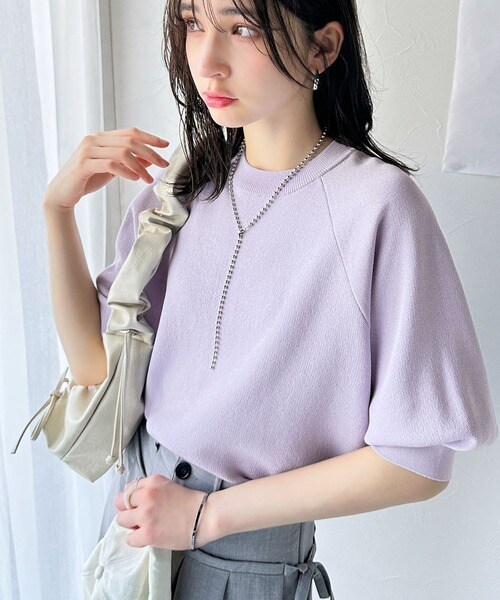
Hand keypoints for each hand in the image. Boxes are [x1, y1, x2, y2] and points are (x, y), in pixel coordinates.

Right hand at [43, 126, 169, 211]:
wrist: (63, 193)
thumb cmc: (88, 179)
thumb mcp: (113, 169)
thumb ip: (129, 161)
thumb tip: (151, 159)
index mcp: (101, 137)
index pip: (130, 132)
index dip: (150, 137)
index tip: (166, 145)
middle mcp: (94, 139)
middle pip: (129, 141)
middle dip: (150, 153)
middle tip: (163, 165)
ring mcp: (87, 150)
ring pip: (122, 152)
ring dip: (140, 166)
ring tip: (148, 179)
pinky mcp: (83, 164)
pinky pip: (111, 164)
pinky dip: (126, 171)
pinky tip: (135, 179)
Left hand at [113, 474, 216, 549]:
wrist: (204, 517)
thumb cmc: (190, 502)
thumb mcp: (168, 485)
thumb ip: (150, 488)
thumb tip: (133, 499)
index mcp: (152, 482)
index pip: (128, 488)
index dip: (132, 498)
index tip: (137, 504)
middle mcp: (147, 495)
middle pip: (120, 503)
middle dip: (127, 509)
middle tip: (137, 516)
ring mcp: (146, 515)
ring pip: (121, 520)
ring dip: (130, 524)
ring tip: (142, 526)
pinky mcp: (148, 533)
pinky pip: (129, 538)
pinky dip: (135, 539)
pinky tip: (146, 537)